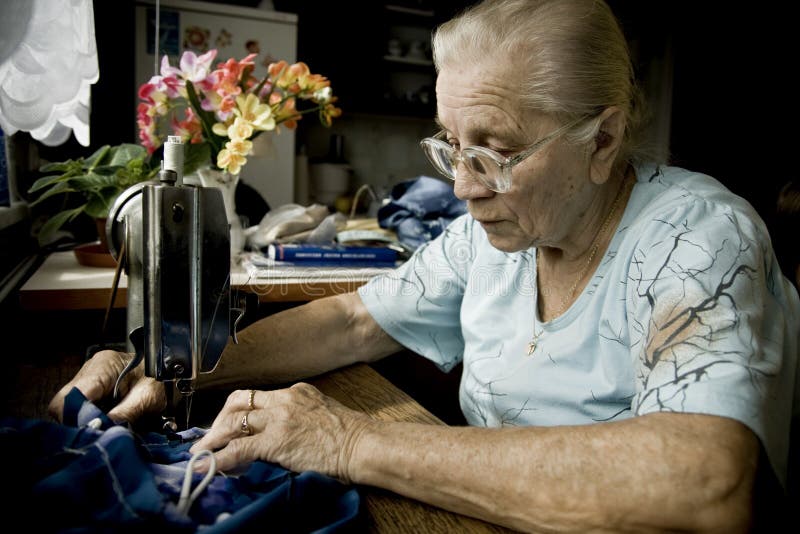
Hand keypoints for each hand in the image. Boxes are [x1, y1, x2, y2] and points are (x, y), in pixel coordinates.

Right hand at [47, 350, 165, 422]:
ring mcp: (90, 378)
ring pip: (70, 407)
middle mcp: (91, 369)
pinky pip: (83, 406)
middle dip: (78, 423)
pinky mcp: (95, 388)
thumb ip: (125, 414)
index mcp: (103, 366)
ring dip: (85, 422)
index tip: (90, 433)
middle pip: (64, 403)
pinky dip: (91, 418)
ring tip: (103, 430)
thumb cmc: (164, 377)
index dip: (75, 419)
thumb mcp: (149, 397)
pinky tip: (105, 424)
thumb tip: (102, 430)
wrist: (173, 369)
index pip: (68, 397)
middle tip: (97, 436)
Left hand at [190, 383, 371, 480]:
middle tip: (211, 437)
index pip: (258, 397)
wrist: (363, 445)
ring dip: (214, 438)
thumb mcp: (323, 415)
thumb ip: (301, 418)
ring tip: (202, 453)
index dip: (239, 411)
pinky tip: (208, 466)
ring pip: (234, 422)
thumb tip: (286, 436)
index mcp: (297, 392)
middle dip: (220, 419)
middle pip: (239, 401)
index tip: (231, 425)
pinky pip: (238, 449)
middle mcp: (284, 399)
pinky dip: (219, 458)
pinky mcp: (275, 440)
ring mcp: (279, 419)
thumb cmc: (352, 437)